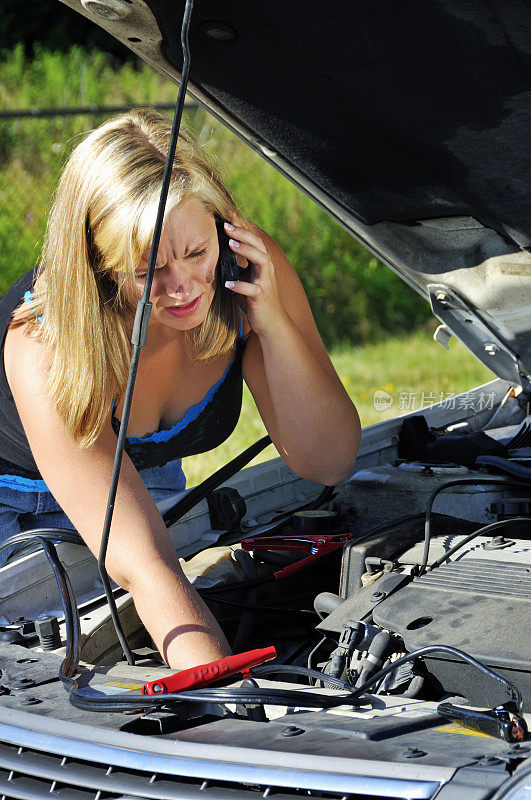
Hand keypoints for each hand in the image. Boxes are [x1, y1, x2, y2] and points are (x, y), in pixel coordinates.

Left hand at [223, 219, 286, 337]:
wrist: (271, 322)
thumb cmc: (255, 299)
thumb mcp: (246, 278)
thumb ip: (237, 266)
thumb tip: (218, 252)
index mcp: (262, 262)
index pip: (253, 239)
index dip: (242, 226)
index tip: (228, 214)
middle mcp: (266, 269)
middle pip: (258, 244)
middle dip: (243, 233)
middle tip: (226, 224)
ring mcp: (265, 282)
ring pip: (261, 260)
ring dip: (246, 250)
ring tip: (230, 244)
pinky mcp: (262, 297)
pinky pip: (252, 290)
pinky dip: (240, 286)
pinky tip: (228, 284)